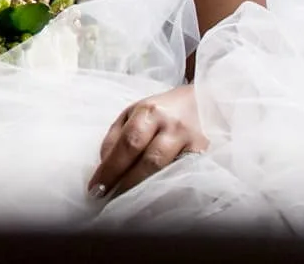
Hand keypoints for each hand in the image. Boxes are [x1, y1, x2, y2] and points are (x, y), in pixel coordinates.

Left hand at [89, 84, 207, 198]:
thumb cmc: (161, 111)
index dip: (111, 168)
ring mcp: (194, 142)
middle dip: (126, 183)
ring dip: (146, 190)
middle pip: (149, 161)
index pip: (127, 144)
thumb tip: (104, 164)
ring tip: (127, 202)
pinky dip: (168, 189)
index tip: (95, 188)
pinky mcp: (208, 156)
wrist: (203, 102)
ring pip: (169, 172)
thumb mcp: (134, 113)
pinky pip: (185, 177)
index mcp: (149, 112)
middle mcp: (173, 127)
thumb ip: (117, 136)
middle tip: (108, 198)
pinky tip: (155, 199)